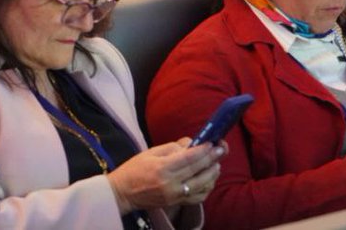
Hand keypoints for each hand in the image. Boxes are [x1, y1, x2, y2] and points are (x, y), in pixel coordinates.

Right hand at [107, 138, 224, 211]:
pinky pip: (198, 197)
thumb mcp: (151, 152)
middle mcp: (170, 183)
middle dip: (212, 159)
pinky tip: (209, 179)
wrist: (123, 192)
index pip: (189, 158)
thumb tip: (191, 144)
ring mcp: (174, 195)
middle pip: (198, 170)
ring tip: (216, 164)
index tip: (213, 143)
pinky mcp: (176, 203)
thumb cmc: (135, 168)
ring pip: (202, 185)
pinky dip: (207, 188)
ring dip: (212, 174)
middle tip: (222, 149)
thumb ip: (173, 147)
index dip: (203, 150)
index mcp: (162, 168)